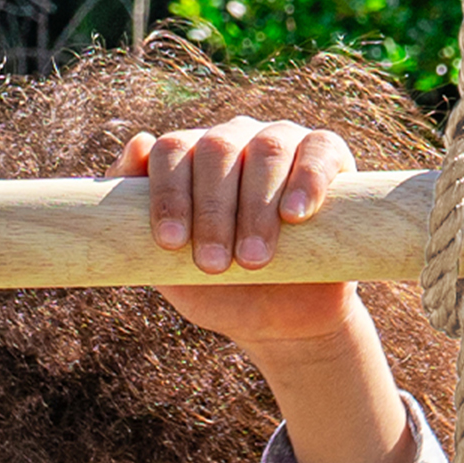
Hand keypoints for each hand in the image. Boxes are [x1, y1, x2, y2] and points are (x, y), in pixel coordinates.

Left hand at [117, 120, 361, 353]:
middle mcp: (234, 139)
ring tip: (254, 260)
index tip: (171, 245)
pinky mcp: (328, 157)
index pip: (171, 151)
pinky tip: (294, 216)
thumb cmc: (219, 290)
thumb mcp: (169, 268)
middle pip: (216, 149)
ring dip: (255, 208)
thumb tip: (136, 143)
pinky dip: (305, 181)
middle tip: (216, 265)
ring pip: (265, 151)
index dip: (168, 194)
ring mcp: (282, 141)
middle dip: (212, 211)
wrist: (282, 322)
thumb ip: (135, 221)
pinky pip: (318, 152)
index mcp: (192, 158)